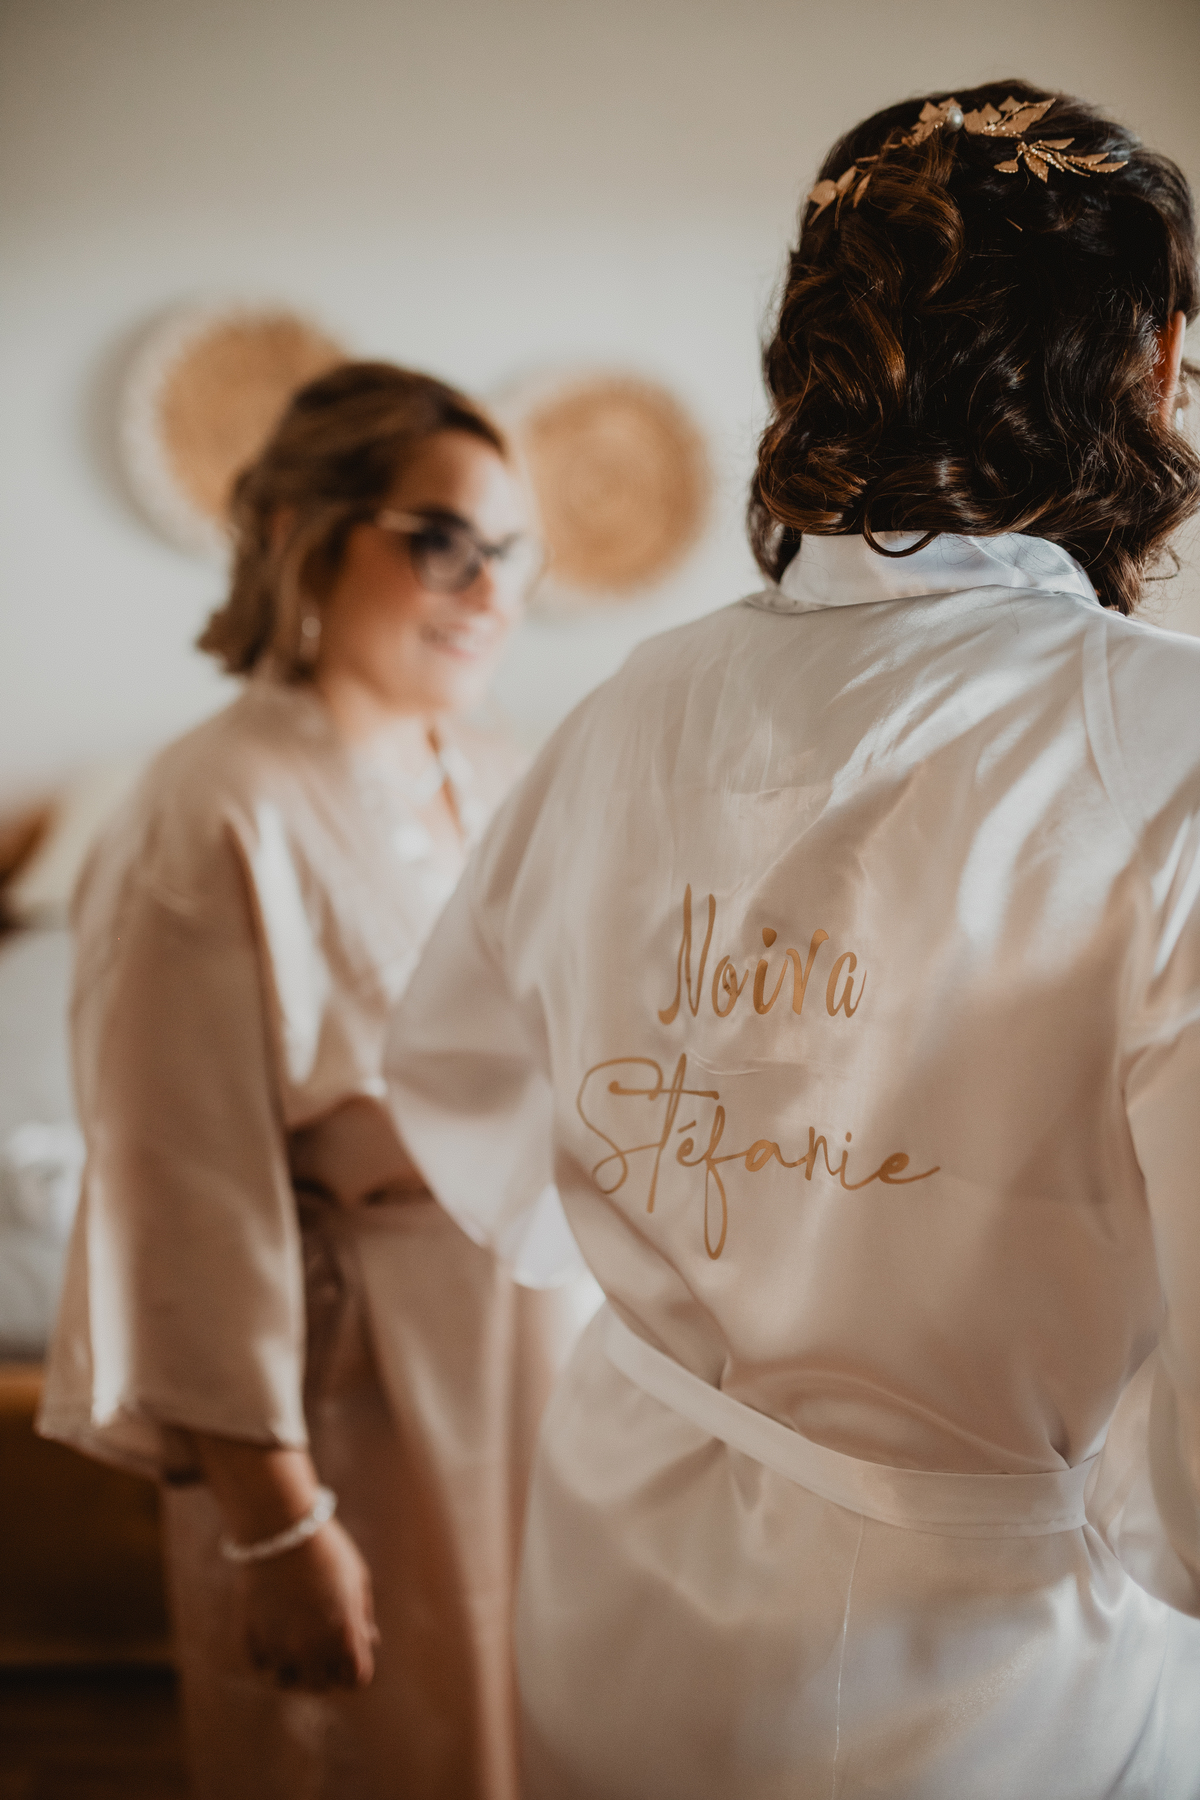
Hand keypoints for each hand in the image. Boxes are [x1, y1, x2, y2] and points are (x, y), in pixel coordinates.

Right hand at [240, 1518, 379, 1690]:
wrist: (280, 1526)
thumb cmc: (326, 1548)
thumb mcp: (356, 1578)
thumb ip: (362, 1615)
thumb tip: (368, 1640)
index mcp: (344, 1636)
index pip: (356, 1679)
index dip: (354, 1666)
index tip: (349, 1651)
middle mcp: (312, 1650)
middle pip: (320, 1685)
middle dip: (325, 1670)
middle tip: (322, 1648)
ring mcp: (279, 1647)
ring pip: (286, 1680)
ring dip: (293, 1668)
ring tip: (295, 1643)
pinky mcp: (252, 1638)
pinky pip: (262, 1662)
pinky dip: (267, 1652)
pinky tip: (274, 1629)